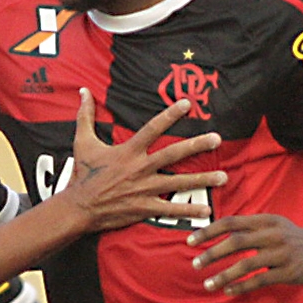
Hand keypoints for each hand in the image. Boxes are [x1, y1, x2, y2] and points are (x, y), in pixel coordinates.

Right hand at [61, 91, 225, 233]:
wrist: (78, 207)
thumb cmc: (82, 174)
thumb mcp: (82, 141)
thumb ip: (85, 115)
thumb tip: (83, 91)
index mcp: (128, 151)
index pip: (153, 128)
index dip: (170, 115)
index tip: (187, 104)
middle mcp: (140, 168)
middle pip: (173, 154)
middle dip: (197, 146)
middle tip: (217, 139)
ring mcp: (144, 189)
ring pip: (179, 183)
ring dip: (203, 180)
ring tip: (224, 177)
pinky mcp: (145, 208)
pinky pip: (171, 209)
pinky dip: (189, 211)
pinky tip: (208, 212)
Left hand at [186, 215, 302, 294]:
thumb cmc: (292, 237)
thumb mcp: (273, 224)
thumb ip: (249, 227)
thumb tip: (216, 234)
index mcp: (265, 220)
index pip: (231, 222)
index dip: (209, 231)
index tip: (190, 241)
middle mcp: (272, 234)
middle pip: (236, 242)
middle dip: (212, 253)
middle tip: (195, 264)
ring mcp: (281, 253)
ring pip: (246, 264)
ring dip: (224, 275)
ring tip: (208, 284)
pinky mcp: (288, 271)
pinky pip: (260, 280)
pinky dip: (242, 286)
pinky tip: (228, 291)